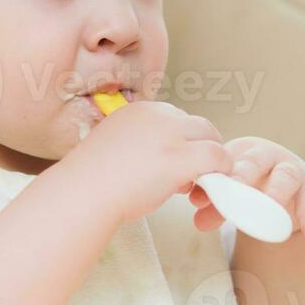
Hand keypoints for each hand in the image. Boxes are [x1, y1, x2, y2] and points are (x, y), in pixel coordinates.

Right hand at [63, 100, 232, 222]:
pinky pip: (217, 157)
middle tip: (189, 178)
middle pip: (198, 126)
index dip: (180, 144)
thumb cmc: (92, 181)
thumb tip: (162, 159)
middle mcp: (158, 115)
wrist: (83, 194)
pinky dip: (220, 171)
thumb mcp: (116, 148)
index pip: (177, 120)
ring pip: (211, 138)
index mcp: (140, 110)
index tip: (171, 165)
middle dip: (199, 150)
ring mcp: (170, 134)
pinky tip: (209, 189)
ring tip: (192, 186)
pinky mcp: (181, 156)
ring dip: (210, 161)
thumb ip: (141, 145)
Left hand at [188, 136, 304, 246]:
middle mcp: (270, 156)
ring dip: (278, 194)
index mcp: (243, 150)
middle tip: (234, 193)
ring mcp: (294, 173)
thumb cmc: (249, 185)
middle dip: (244, 177)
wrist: (285, 189)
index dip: (217, 175)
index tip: (206, 195)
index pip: (227, 160)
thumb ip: (213, 203)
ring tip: (272, 210)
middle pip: (256, 162)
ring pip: (287, 179)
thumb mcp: (230, 191)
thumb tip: (199, 219)